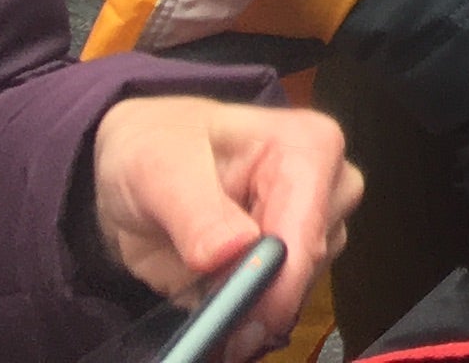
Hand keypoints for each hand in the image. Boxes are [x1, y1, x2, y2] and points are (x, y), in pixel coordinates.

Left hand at [87, 95, 358, 355]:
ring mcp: (315, 224)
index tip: (232, 320)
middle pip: (308, 263)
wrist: (140, 166)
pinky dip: (244, 309)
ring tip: (198, 281)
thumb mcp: (157, 170)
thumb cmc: (154, 148)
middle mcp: (328, 185)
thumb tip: (234, 250)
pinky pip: (279, 301)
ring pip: (298, 287)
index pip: (308, 228)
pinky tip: (210, 290)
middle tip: (203, 302)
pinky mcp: (294, 258)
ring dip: (248, 301)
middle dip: (257, 292)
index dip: (274, 280)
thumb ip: (195, 212)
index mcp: (310, 146)